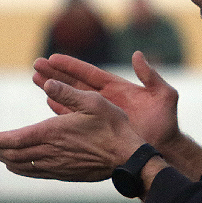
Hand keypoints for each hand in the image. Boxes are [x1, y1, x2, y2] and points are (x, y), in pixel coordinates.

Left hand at [0, 78, 144, 181]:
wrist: (127, 158)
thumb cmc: (112, 127)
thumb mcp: (93, 102)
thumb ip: (68, 93)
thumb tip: (47, 82)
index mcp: (53, 133)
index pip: (15, 139)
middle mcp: (51, 152)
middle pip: (14, 155)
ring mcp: (57, 166)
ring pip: (23, 166)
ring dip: (8, 160)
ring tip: (0, 155)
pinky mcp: (65, 174)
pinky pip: (36, 173)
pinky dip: (23, 169)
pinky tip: (21, 166)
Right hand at [33, 52, 180, 150]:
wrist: (164, 148)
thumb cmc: (166, 123)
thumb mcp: (164, 95)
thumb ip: (152, 76)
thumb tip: (137, 54)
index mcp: (117, 87)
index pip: (89, 73)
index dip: (71, 66)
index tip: (53, 57)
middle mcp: (105, 98)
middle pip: (74, 83)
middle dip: (55, 74)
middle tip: (36, 65)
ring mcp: (99, 113)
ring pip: (71, 98)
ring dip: (53, 89)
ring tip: (35, 79)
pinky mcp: (97, 128)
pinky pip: (75, 117)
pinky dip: (61, 110)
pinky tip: (48, 102)